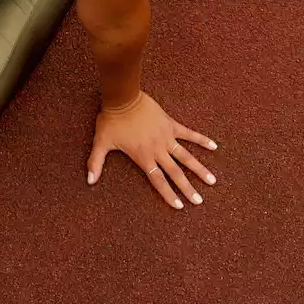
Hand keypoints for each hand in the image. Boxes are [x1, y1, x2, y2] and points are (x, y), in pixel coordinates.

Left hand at [87, 91, 217, 208]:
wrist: (123, 97)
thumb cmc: (111, 120)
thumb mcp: (101, 143)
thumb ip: (95, 163)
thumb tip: (89, 181)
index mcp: (143, 157)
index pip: (158, 180)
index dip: (169, 194)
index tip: (180, 206)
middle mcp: (158, 150)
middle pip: (175, 173)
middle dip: (188, 188)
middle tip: (199, 201)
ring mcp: (166, 137)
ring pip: (186, 156)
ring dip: (199, 169)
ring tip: (212, 180)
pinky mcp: (170, 124)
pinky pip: (188, 133)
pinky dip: (201, 139)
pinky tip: (214, 146)